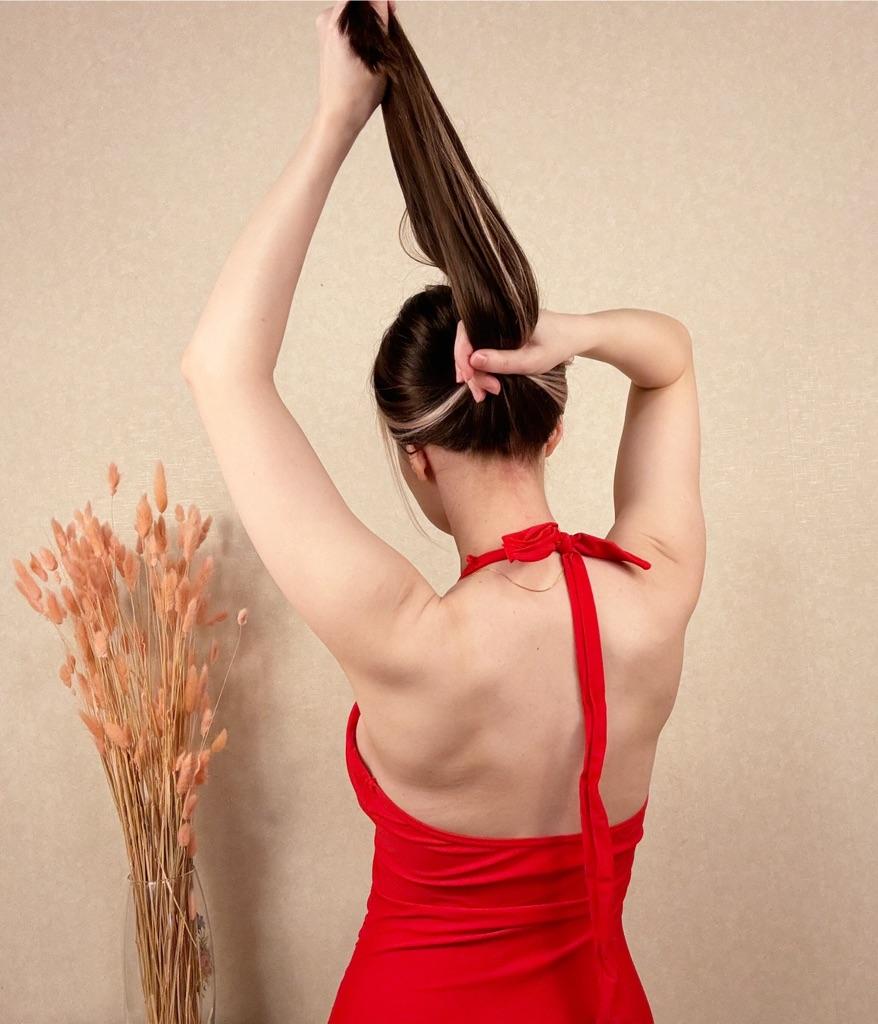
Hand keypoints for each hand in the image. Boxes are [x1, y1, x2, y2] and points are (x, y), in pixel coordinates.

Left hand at [314, 0, 394, 134]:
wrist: (339, 113)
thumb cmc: (359, 93)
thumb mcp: (379, 56)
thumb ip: (381, 22)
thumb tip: (383, 0)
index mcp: (339, 26)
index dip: (380, 1)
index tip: (392, 10)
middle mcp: (328, 21)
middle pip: (356, 1)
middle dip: (374, 7)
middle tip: (389, 21)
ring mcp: (324, 27)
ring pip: (352, 8)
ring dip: (368, 17)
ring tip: (378, 38)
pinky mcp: (325, 35)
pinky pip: (346, 18)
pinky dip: (359, 25)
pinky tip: (367, 44)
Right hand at [454, 310, 572, 401]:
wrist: (575, 336)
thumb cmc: (558, 345)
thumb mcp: (532, 360)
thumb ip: (503, 361)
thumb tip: (472, 360)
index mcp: (500, 315)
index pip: (466, 331)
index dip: (462, 356)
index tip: (468, 377)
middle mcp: (494, 318)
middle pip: (467, 344)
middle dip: (471, 371)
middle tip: (482, 394)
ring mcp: (496, 328)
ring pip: (473, 351)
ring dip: (475, 374)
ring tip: (482, 395)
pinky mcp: (500, 337)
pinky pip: (483, 352)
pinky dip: (482, 370)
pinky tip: (484, 386)